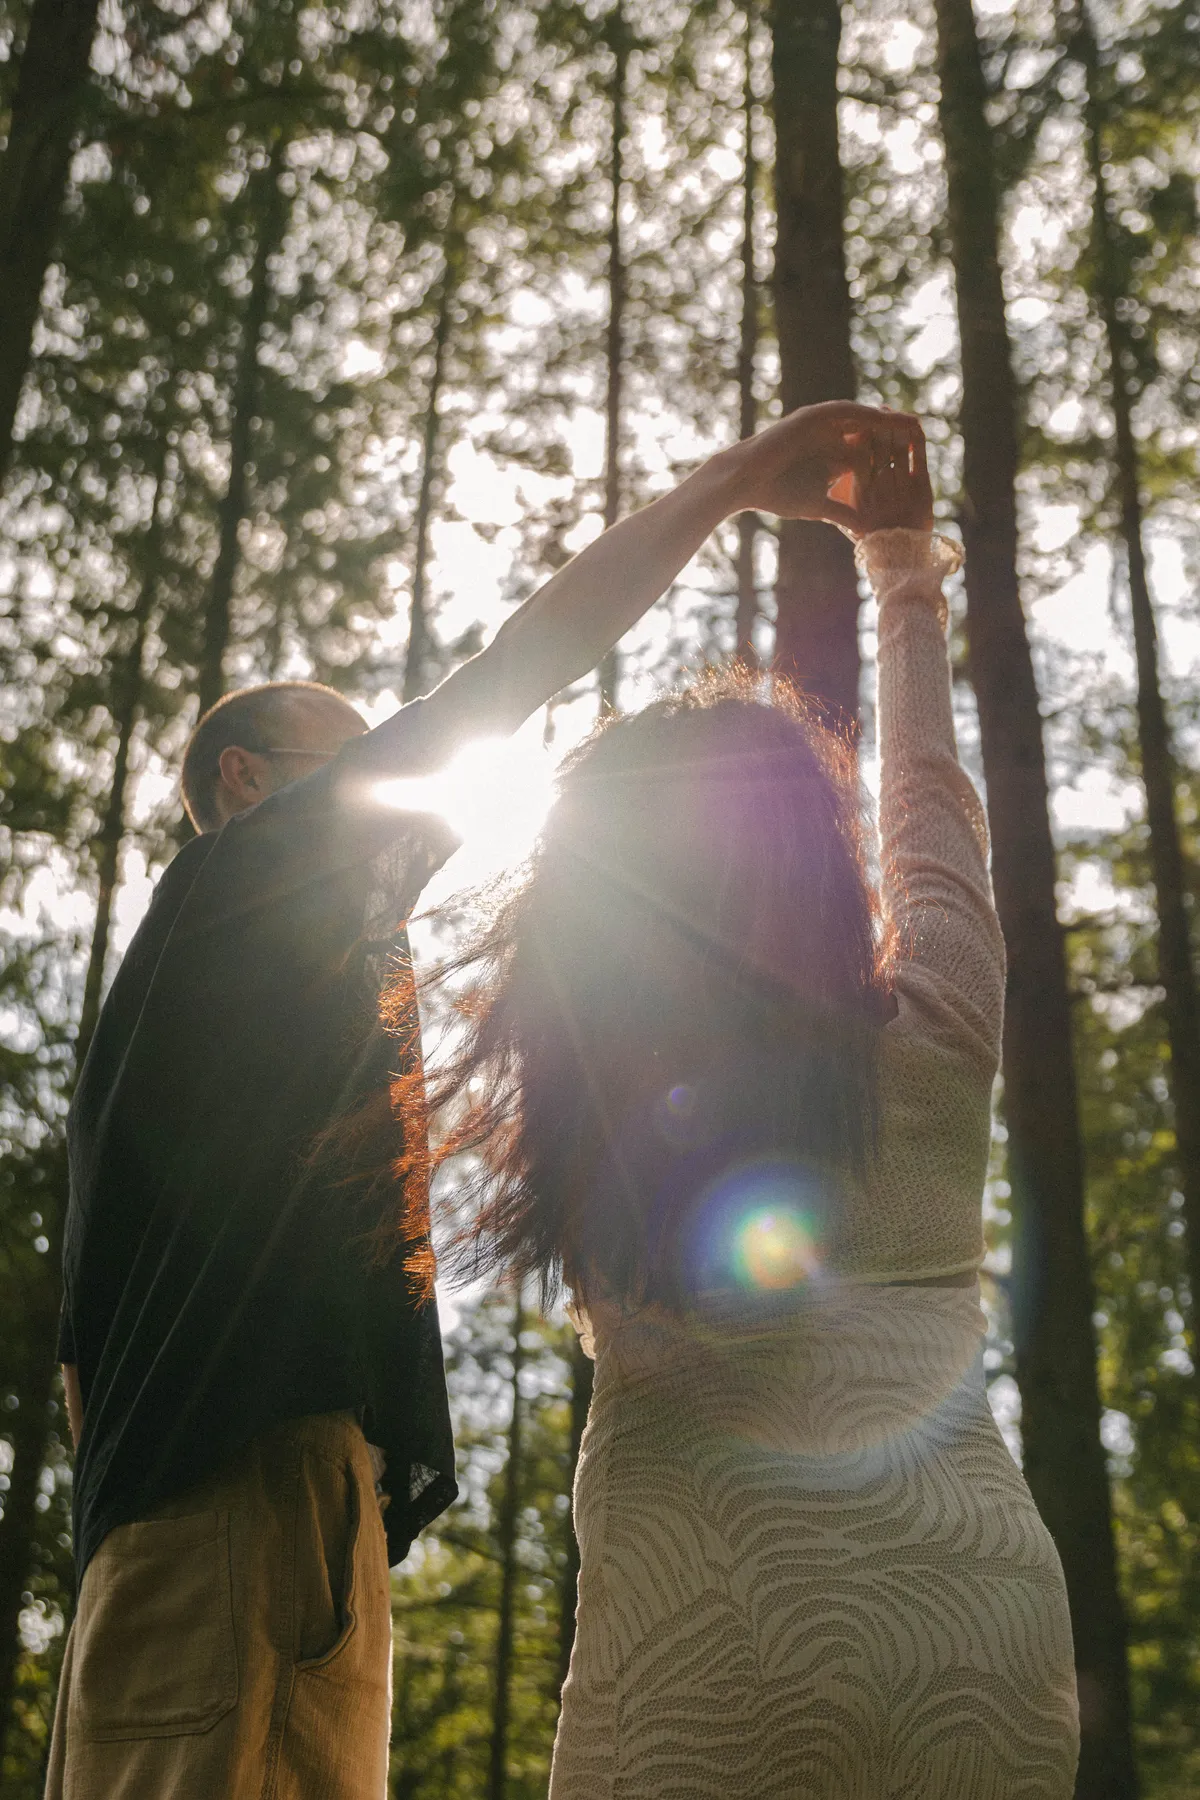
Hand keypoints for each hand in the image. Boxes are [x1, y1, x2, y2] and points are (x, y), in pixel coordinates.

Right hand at [725, 401, 932, 538]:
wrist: (746, 481)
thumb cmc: (777, 495)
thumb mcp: (818, 505)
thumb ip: (842, 512)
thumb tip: (865, 528)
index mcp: (834, 455)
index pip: (871, 452)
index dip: (894, 456)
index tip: (918, 462)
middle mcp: (830, 436)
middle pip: (872, 432)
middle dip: (896, 434)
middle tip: (923, 435)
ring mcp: (821, 425)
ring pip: (862, 419)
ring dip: (886, 420)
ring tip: (911, 422)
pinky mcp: (812, 417)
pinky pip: (844, 412)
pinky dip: (864, 414)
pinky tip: (882, 416)